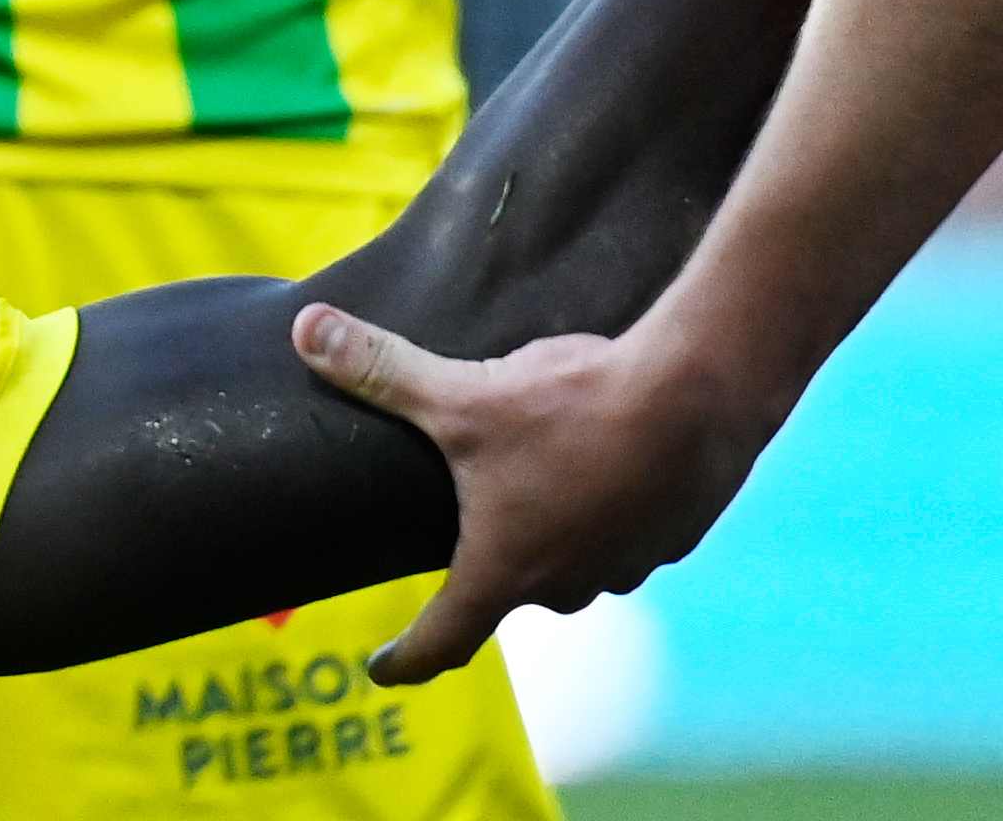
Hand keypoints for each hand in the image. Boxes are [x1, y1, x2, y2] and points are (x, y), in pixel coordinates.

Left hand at [290, 301, 786, 682]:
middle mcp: (565, 586)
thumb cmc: (572, 410)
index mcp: (505, 571)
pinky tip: (598, 461)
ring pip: (569, 558)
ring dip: (548, 529)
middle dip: (484, 560)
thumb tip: (304, 331)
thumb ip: (379, 370)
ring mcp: (624, 567)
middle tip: (462, 521)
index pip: (443, 641)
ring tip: (533, 474)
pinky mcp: (670, 538)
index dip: (405, 659)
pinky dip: (600, 507)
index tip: (381, 670)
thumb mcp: (460, 394)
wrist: (698, 397)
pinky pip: (619, 533)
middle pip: (507, 587)